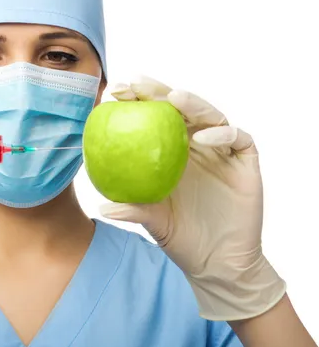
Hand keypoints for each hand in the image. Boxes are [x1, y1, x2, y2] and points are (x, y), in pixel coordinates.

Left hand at [100, 77, 285, 320]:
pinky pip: (237, 138)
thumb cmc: (180, 238)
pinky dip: (221, 133)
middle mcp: (194, 144)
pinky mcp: (244, 161)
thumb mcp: (152, 222)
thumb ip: (132, 210)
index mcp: (168, 152)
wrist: (218, 262)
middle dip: (157, 92)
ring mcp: (220, 150)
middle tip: (137, 84)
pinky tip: (202, 138)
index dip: (135, 102)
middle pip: (178, 108)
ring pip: (210, 115)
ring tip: (173, 99)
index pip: (150, 119)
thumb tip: (102, 206)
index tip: (113, 94)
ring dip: (193, 104)